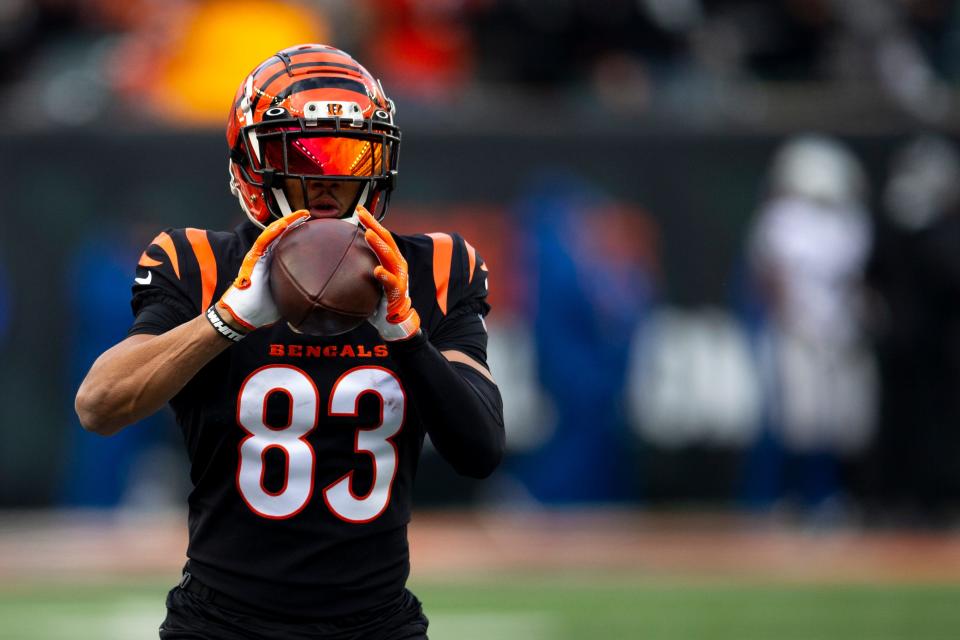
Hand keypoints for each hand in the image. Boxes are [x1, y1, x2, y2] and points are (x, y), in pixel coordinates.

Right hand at [210, 210, 310, 339]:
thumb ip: (298, 291)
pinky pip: (262, 243)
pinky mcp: (252, 261)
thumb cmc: (263, 308)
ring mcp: (259, 257)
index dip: (300, 234)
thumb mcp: (287, 297)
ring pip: (273, 235)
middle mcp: (267, 257)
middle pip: (282, 235)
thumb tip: (318, 296)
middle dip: (295, 223)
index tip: (316, 227)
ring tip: (300, 215)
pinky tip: (283, 225)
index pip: (289, 244)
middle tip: (308, 214)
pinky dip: (272, 233)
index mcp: (276, 264)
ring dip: (286, 223)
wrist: (242, 315)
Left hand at [358, 206, 420, 340]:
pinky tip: (377, 270)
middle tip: (360, 214)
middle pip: (386, 239)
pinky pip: (391, 282)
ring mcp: (400, 277)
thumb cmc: (378, 297)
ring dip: (379, 245)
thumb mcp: (367, 279)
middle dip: (374, 225)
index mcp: (391, 258)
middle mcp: (397, 264)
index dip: (371, 221)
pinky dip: (385, 275)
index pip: (381, 235)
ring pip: (390, 256)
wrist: (394, 320)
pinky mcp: (399, 291)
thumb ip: (357, 267)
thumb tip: (332, 260)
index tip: (358, 210)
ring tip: (368, 234)